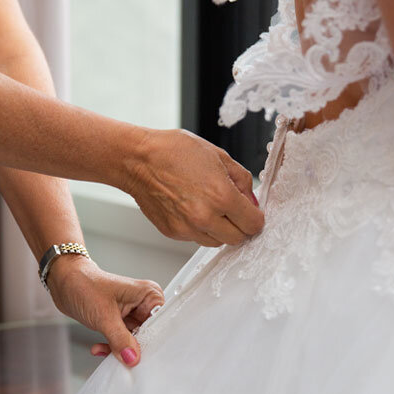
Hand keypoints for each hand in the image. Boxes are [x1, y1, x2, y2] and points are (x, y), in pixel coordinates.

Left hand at [46, 255, 163, 367]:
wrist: (63, 283)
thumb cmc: (84, 286)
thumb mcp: (104, 316)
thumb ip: (120, 340)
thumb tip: (132, 358)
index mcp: (149, 295)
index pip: (160, 322)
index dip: (152, 340)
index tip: (143, 355)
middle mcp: (144, 303)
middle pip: (148, 333)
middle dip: (132, 347)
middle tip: (122, 357)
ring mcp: (132, 312)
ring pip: (134, 339)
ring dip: (118, 348)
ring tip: (102, 349)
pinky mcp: (121, 320)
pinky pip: (122, 339)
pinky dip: (111, 345)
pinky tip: (99, 347)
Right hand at [122, 128, 264, 245]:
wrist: (137, 159)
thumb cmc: (174, 152)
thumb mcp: (220, 156)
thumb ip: (242, 181)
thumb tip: (252, 200)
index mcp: (221, 197)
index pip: (253, 224)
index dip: (256, 217)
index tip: (252, 212)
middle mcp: (205, 217)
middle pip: (238, 238)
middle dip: (241, 225)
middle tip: (234, 210)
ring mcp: (187, 228)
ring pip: (217, 242)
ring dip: (221, 229)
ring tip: (210, 206)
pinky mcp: (172, 233)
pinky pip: (197, 238)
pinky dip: (201, 228)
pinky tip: (193, 208)